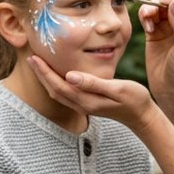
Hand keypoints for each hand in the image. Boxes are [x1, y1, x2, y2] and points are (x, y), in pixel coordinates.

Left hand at [27, 56, 160, 131]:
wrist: (142, 115)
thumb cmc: (134, 99)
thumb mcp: (117, 88)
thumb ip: (93, 83)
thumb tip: (70, 76)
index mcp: (86, 100)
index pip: (59, 85)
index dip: (45, 72)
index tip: (35, 57)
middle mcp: (82, 105)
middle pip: (54, 89)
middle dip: (41, 74)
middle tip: (31, 57)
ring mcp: (84, 106)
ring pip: (58, 93)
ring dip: (46, 79)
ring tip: (39, 64)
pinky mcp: (88, 103)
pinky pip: (66, 93)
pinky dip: (56, 83)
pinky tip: (56, 74)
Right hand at [137, 0, 173, 110]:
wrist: (170, 90)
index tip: (168, 4)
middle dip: (160, 0)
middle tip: (153, 11)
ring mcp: (166, 26)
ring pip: (157, 5)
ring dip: (149, 8)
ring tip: (147, 19)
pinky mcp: (153, 32)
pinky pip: (147, 16)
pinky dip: (144, 16)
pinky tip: (147, 28)